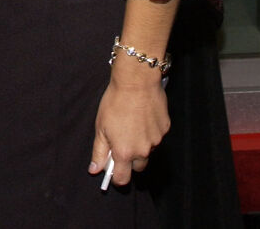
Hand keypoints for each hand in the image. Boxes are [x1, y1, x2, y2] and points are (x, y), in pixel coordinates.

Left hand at [89, 70, 169, 185]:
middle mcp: (143, 150)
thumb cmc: (115, 101)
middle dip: (130, 159)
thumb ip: (99, 151)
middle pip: (138, 166)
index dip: (117, 176)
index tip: (113, 167)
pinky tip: (143, 115)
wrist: (136, 81)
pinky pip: (157, 136)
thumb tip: (94, 170)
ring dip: (141, 143)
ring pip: (148, 150)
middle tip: (122, 140)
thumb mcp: (101, 126)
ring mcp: (156, 140)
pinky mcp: (165, 128)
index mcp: (125, 152)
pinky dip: (150, 130)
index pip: (123, 179)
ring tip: (133, 123)